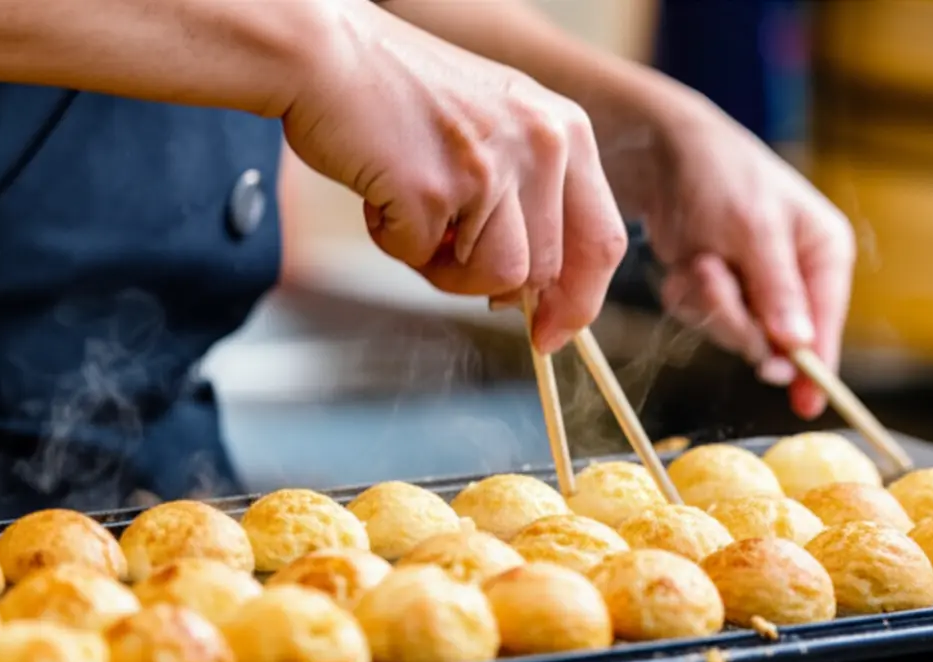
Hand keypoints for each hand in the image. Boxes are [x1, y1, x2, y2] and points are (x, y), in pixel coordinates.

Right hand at [281, 2, 626, 352]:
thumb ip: (529, 199)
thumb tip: (528, 294)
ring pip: (494, 279)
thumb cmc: (404, 97)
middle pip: (542, 273)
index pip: (603, 240)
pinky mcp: (434, 190)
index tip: (550, 334)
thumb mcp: (497, 131)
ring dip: (444, 269)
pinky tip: (381, 191)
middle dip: (489, 283)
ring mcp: (490, 168)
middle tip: (444, 249)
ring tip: (412, 213)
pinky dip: (392, 240)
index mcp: (565, 132)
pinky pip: (422, 259)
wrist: (329, 55)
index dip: (580, 302)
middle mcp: (541, 145)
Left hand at [641, 100, 854, 418]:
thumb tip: (797, 345)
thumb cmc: (720, 177)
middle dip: (734, 315)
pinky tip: (684, 260)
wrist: (660, 156)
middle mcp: (794, 275)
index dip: (814, 366)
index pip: (826, 325)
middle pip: (771, 339)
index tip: (805, 403)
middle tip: (711, 272)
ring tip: (698, 254)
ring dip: (706, 299)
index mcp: (824, 253)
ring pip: (730, 331)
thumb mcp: (753, 229)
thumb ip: (775, 288)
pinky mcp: (716, 290)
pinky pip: (701, 317)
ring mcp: (753, 286)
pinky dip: (686, 294)